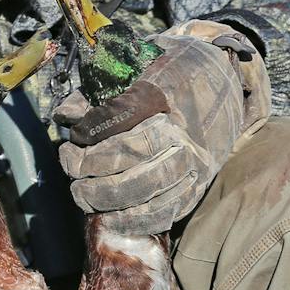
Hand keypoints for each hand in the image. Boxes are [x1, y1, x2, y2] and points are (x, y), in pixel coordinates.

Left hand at [53, 21, 269, 233]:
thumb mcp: (136, 68)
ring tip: (82, 192)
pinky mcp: (194, 192)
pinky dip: (129, 221)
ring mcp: (192, 168)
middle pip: (130, 157)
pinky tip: (107, 216)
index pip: (120, 118)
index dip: (89, 131)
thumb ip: (98, 92)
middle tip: (70, 166)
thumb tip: (65, 117)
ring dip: (104, 198)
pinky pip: (160, 215)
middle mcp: (184, 135)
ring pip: (143, 191)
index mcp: (168, 97)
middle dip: (91, 167)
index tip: (73, 136)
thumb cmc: (172, 77)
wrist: (223, 90)